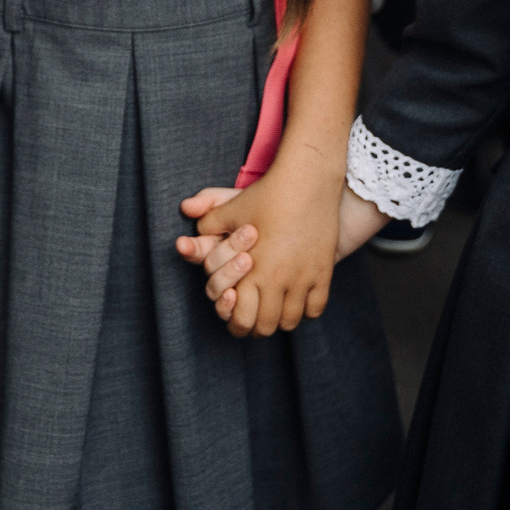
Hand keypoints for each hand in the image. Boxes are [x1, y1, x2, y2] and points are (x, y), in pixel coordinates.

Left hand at [178, 186, 393, 322]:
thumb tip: (187, 230)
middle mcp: (277, 279)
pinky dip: (306, 310)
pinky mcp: (323, 273)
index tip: (238, 321)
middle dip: (258, 328)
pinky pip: (315, 308)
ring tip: (276, 312)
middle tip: (256, 322)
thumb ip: (207, 225)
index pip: (242, 318)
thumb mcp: (230, 209)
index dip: (237, 325)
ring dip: (281, 320)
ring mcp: (303, 278)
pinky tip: (299, 300)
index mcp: (251, 270)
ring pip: (291, 321)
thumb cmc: (266, 195)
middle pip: (267, 326)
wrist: (307, 182)